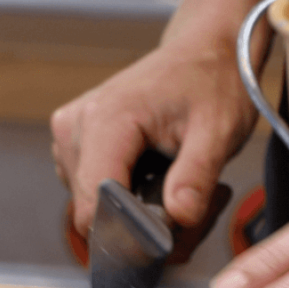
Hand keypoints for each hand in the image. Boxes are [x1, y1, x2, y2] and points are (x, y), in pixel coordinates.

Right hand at [51, 41, 258, 237]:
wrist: (204, 51)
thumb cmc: (211, 84)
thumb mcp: (218, 131)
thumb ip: (196, 176)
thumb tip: (179, 219)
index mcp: (106, 120)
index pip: (94, 203)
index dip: (128, 232)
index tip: (169, 235)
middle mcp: (75, 126)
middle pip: (92, 208)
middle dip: (136, 222)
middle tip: (187, 205)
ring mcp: (70, 132)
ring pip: (90, 204)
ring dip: (130, 210)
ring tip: (173, 184)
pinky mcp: (74, 139)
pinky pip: (90, 188)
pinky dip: (123, 195)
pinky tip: (153, 176)